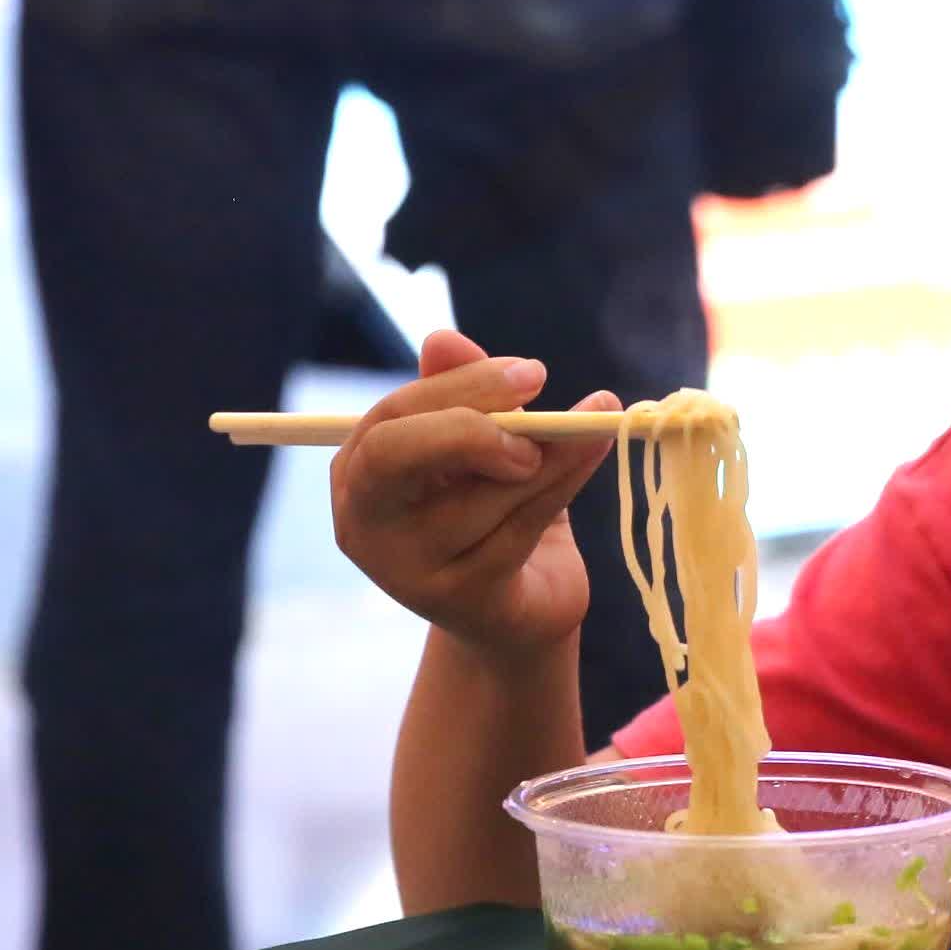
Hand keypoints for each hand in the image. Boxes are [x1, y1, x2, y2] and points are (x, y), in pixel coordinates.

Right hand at [333, 331, 619, 663]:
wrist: (522, 610)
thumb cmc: (492, 513)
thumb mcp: (475, 448)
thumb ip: (459, 395)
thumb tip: (440, 339)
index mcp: (356, 475)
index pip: (392, 416)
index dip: (461, 387)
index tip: (532, 373)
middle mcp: (364, 525)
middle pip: (394, 454)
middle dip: (470, 423)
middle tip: (538, 409)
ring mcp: (406, 571)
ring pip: (477, 492)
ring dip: (546, 453)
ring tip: (591, 427)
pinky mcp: (462, 600)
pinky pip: (519, 527)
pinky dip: (564, 481)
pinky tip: (594, 449)